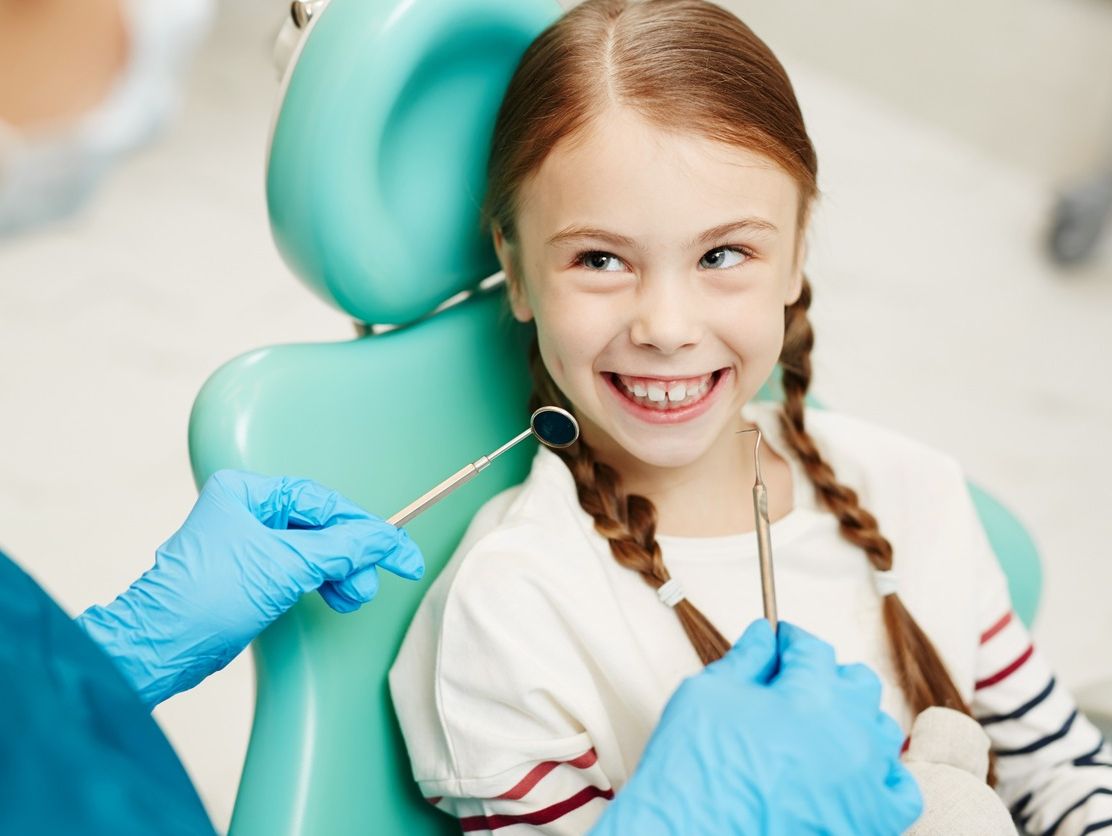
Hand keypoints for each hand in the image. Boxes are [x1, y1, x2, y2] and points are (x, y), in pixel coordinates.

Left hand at [76, 470, 423, 708]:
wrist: (162, 649)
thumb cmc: (204, 600)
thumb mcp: (285, 566)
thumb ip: (341, 548)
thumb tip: (384, 538)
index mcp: (247, 493)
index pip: (323, 502)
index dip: (366, 527)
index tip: (398, 549)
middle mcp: (247, 511)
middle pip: (321, 525)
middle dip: (351, 555)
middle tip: (369, 582)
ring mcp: (249, 543)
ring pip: (314, 549)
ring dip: (341, 572)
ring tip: (355, 596)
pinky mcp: (251, 574)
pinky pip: (301, 568)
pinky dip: (323, 582)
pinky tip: (338, 596)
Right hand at [593, 619, 921, 834]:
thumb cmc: (693, 774)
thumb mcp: (707, 695)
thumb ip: (745, 659)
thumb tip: (763, 637)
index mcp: (811, 699)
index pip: (814, 649)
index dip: (791, 641)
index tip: (779, 643)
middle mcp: (848, 739)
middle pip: (858, 684)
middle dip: (826, 675)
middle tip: (791, 684)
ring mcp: (864, 785)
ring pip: (881, 731)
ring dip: (853, 719)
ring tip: (817, 728)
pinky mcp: (868, 825)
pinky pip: (900, 791)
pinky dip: (881, 774)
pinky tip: (852, 769)